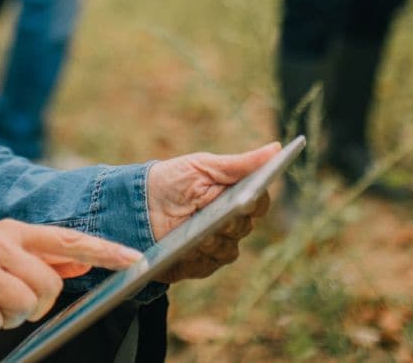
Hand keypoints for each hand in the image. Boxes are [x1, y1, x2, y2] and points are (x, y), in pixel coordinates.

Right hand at [0, 219, 141, 337]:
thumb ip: (44, 260)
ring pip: (23, 305)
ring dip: (10, 318)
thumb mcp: (3, 257)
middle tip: (15, 305)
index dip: (103, 251)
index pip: (67, 239)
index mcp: (13, 231)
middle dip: (37, 306)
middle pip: (47, 285)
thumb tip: (82, 261)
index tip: (136, 260)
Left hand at [145, 143, 281, 282]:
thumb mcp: (203, 166)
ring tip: (198, 234)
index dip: (257, 200)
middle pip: (244, 227)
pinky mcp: (200, 265)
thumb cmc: (172, 180)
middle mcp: (231, 224)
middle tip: (221, 216)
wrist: (135, 206)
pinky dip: (198, 257)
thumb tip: (277, 148)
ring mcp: (216, 246)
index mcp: (235, 197)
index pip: (259, 203)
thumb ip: (240, 163)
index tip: (250, 196)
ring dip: (213, 240)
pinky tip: (186, 250)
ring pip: (228, 249)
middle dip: (231, 221)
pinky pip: (208, 264)